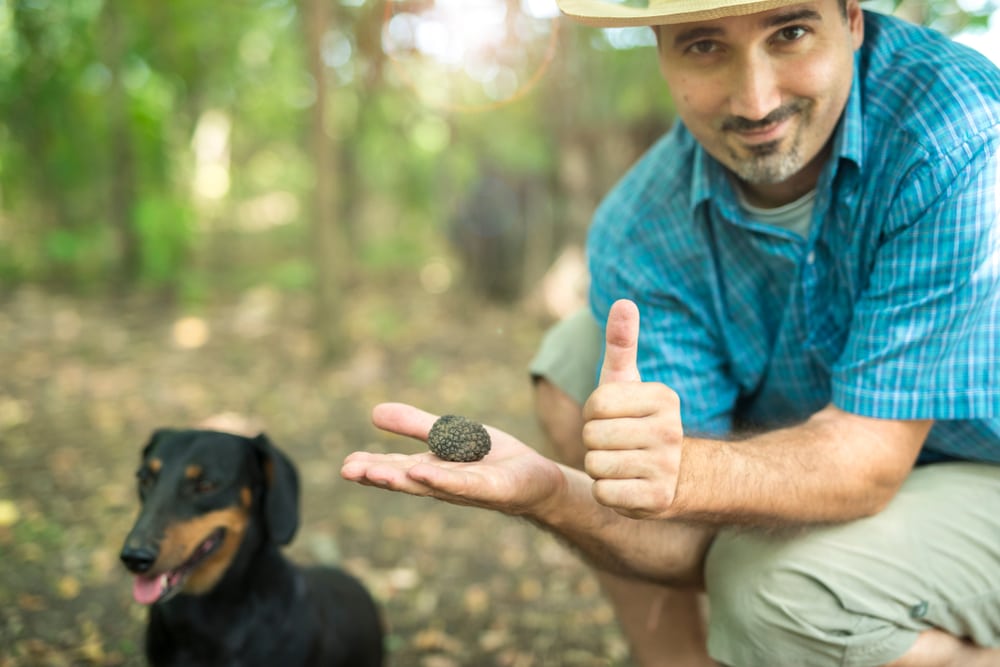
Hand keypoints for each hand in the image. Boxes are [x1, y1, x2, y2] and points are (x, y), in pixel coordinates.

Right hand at [341, 403, 566, 516]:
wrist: (537, 479)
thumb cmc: (491, 460)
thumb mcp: (449, 434)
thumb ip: (415, 425)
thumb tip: (374, 412)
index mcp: (431, 470)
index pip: (397, 469)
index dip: (372, 468)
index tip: (345, 466)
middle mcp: (444, 483)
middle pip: (406, 480)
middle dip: (377, 476)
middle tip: (348, 471)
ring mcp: (467, 489)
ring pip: (429, 484)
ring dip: (401, 480)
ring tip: (374, 473)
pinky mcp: (492, 489)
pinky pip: (463, 483)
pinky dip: (441, 478)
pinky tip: (421, 471)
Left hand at [582, 299, 683, 519]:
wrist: (677, 476)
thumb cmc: (638, 421)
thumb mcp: (629, 382)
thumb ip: (622, 344)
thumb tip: (624, 301)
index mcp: (663, 398)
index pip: (597, 403)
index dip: (593, 413)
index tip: (610, 418)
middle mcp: (670, 431)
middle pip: (593, 435)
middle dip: (594, 442)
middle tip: (616, 444)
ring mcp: (666, 467)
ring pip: (595, 465)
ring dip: (599, 467)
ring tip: (621, 463)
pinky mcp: (657, 500)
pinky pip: (603, 493)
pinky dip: (605, 491)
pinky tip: (625, 485)